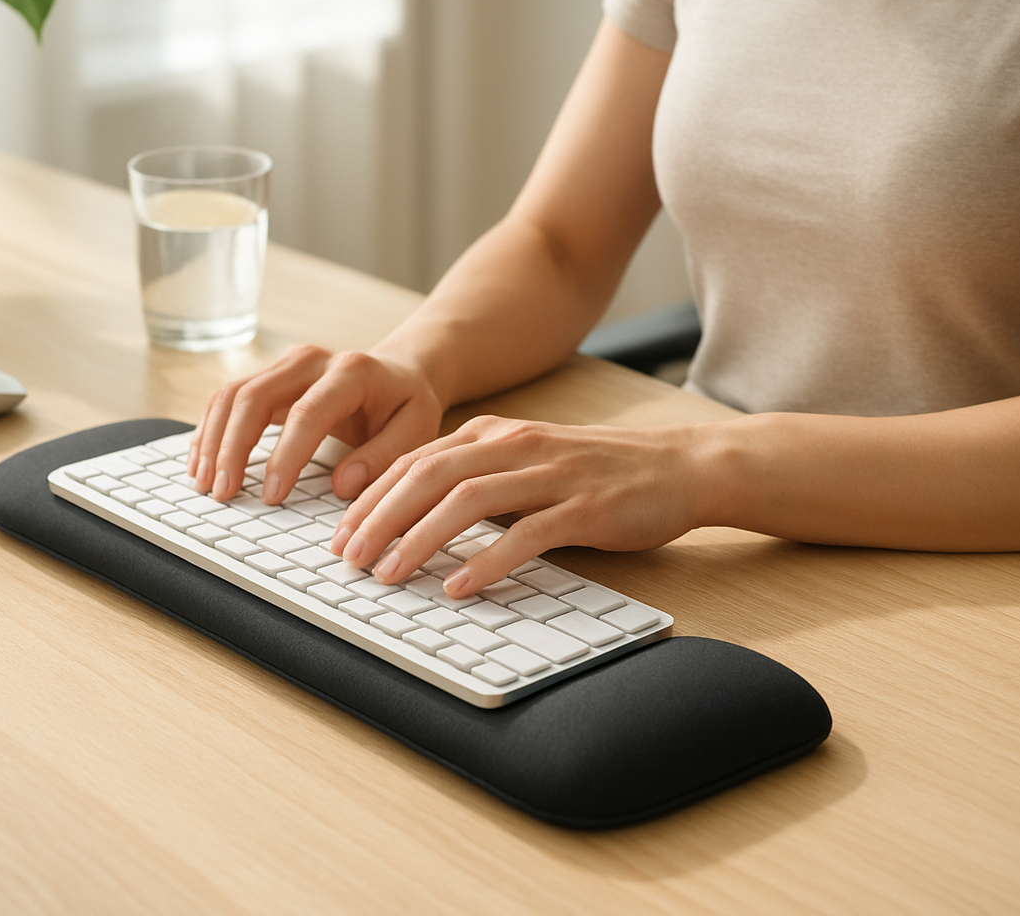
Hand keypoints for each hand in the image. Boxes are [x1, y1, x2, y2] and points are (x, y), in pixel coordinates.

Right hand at [187, 344, 445, 504]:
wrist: (398, 373)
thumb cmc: (406, 406)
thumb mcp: (416, 429)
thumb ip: (384, 456)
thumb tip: (343, 484)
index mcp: (352, 372)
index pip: (307, 413)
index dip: (285, 456)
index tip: (272, 496)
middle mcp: (311, 359)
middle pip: (254, 396)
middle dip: (233, 448)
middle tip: (224, 493)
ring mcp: (285, 363)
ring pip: (232, 394)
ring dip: (212, 440)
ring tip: (205, 484)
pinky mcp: (268, 374)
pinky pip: (227, 397)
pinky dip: (210, 430)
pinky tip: (203, 462)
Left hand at [329, 415, 711, 597]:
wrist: (679, 467)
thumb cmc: (598, 472)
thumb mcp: (527, 462)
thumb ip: (477, 479)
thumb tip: (415, 516)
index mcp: (495, 434)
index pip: (415, 460)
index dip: (371, 497)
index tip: (341, 535)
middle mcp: (515, 446)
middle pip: (429, 475)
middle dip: (380, 517)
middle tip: (348, 558)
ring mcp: (550, 474)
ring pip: (467, 500)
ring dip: (420, 539)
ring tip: (389, 574)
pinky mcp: (583, 506)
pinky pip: (525, 534)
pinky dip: (486, 561)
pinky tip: (459, 586)